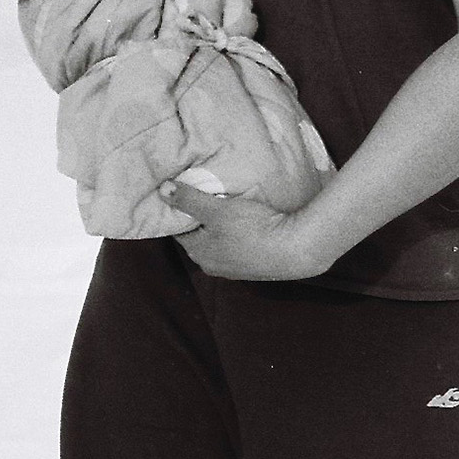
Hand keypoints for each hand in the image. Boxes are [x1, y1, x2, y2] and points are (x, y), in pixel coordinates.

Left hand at [164, 179, 342, 282]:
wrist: (296, 249)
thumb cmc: (252, 229)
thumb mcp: (216, 210)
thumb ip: (188, 200)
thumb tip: (162, 189)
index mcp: (198, 254)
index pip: (179, 230)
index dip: (181, 211)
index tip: (186, 194)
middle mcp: (212, 266)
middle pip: (200, 236)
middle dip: (202, 218)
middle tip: (208, 196)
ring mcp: (235, 269)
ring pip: (220, 242)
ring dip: (222, 227)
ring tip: (229, 206)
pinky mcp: (255, 267)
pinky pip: (240, 246)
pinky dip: (239, 234)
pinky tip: (249, 222)